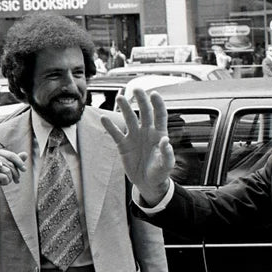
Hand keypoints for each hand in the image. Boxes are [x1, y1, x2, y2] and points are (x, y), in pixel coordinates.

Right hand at [0, 149, 28, 201]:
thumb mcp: (7, 166)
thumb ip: (16, 160)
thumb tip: (25, 154)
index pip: (12, 156)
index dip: (20, 163)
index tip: (24, 170)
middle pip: (11, 164)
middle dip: (16, 173)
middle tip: (16, 179)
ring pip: (8, 171)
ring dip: (11, 178)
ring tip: (7, 180)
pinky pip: (3, 177)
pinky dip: (6, 181)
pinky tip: (1, 182)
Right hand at [100, 88, 174, 204]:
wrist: (148, 183)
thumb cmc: (160, 172)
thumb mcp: (166, 165)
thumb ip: (167, 153)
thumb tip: (166, 140)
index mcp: (159, 134)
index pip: (159, 115)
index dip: (158, 104)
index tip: (154, 94)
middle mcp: (146, 132)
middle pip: (144, 112)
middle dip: (141, 100)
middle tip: (136, 89)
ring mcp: (134, 137)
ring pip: (129, 119)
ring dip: (125, 108)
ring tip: (120, 98)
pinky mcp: (123, 145)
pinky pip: (115, 133)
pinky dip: (110, 126)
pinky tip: (104, 117)